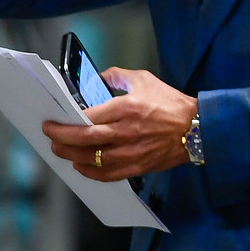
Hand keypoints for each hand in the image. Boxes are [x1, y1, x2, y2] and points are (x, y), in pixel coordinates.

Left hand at [41, 67, 194, 179]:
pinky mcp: (138, 166)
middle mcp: (126, 131)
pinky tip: (81, 166)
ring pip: (91, 158)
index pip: (87, 117)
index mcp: (127, 108)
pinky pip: (107, 174)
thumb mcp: (145, 80)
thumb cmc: (173, 104)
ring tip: (61, 150)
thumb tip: (98, 78)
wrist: (199, 128)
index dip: (66, 121)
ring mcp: (131, 152)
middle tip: (51, 136)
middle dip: (61, 138)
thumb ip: (118, 76)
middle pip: (84, 139)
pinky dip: (90, 172)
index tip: (54, 120)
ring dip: (71, 155)